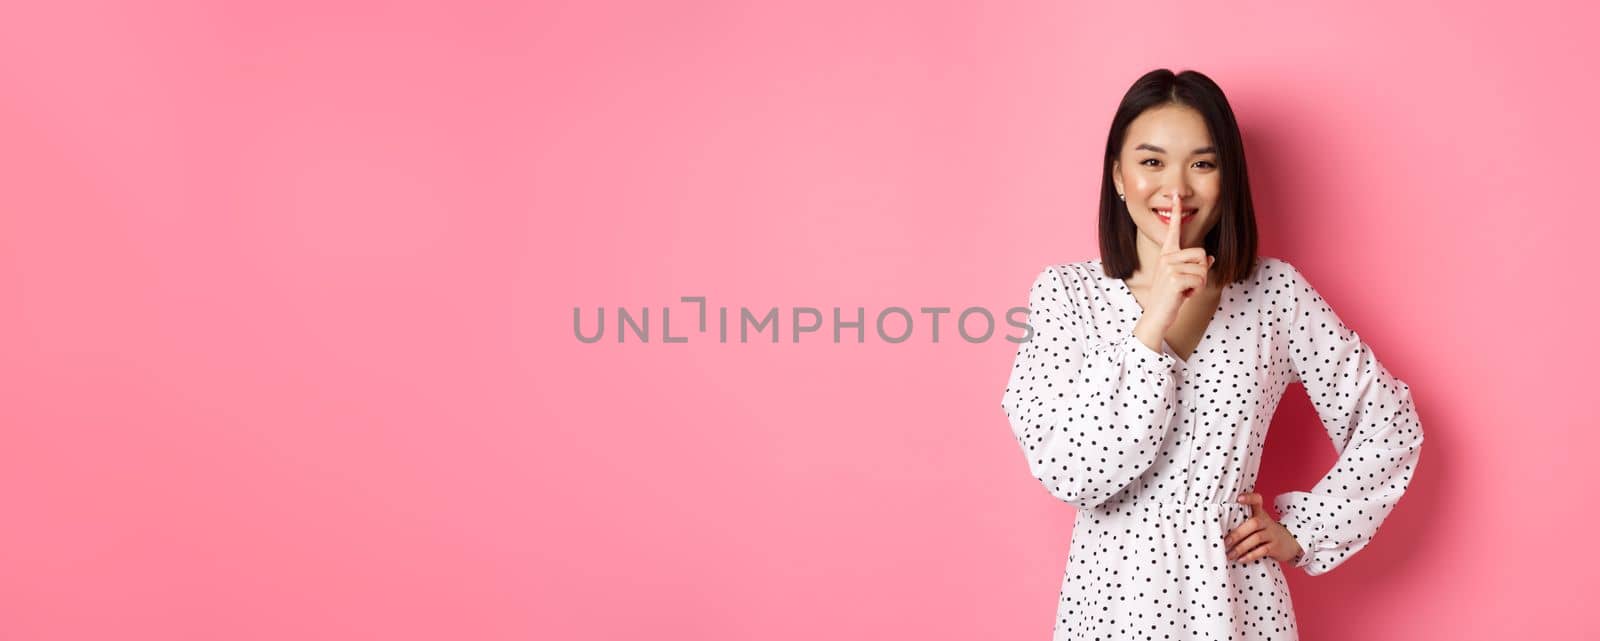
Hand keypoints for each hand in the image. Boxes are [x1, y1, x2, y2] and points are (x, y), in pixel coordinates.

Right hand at [1148, 189, 1213, 329]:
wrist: (1156, 316)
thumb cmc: (1169, 298)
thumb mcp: (1183, 280)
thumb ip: (1196, 267)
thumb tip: (1211, 259)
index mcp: (1166, 254)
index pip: (1173, 230)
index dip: (1176, 213)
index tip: (1176, 196)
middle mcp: (1166, 257)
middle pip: (1201, 253)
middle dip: (1202, 271)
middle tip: (1187, 284)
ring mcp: (1169, 267)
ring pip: (1203, 268)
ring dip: (1199, 283)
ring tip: (1184, 291)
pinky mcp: (1176, 279)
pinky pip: (1201, 280)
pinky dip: (1197, 291)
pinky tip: (1183, 296)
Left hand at [1222, 492, 1303, 563]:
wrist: (1291, 541)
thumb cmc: (1266, 531)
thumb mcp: (1258, 522)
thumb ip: (1243, 521)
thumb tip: (1218, 529)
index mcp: (1260, 513)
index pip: (1257, 500)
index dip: (1249, 498)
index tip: (1239, 498)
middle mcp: (1266, 522)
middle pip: (1253, 523)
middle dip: (1237, 534)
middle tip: (1225, 542)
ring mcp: (1272, 534)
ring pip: (1256, 538)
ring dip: (1241, 547)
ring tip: (1229, 554)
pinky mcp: (1275, 547)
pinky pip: (1262, 551)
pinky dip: (1250, 555)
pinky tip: (1240, 559)